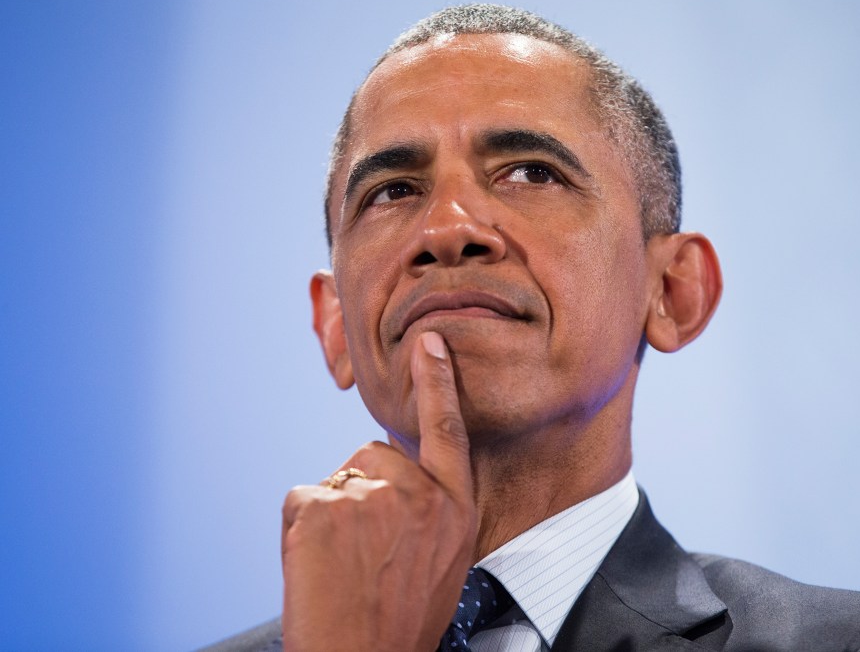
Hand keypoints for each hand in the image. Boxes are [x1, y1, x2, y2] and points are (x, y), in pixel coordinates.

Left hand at [281, 331, 476, 650]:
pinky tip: (317, 566)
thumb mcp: (444, 560)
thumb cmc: (399, 622)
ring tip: (343, 567)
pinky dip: (300, 528)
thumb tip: (398, 483)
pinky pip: (303, 497)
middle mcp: (419, 494)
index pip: (447, 430)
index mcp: (455, 507)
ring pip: (337, 480)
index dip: (437, 382)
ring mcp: (372, 495)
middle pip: (374, 454)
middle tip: (362, 551)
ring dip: (331, 513)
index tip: (429, 341)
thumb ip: (431, 509)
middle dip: (362, 490)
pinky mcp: (324, 504)